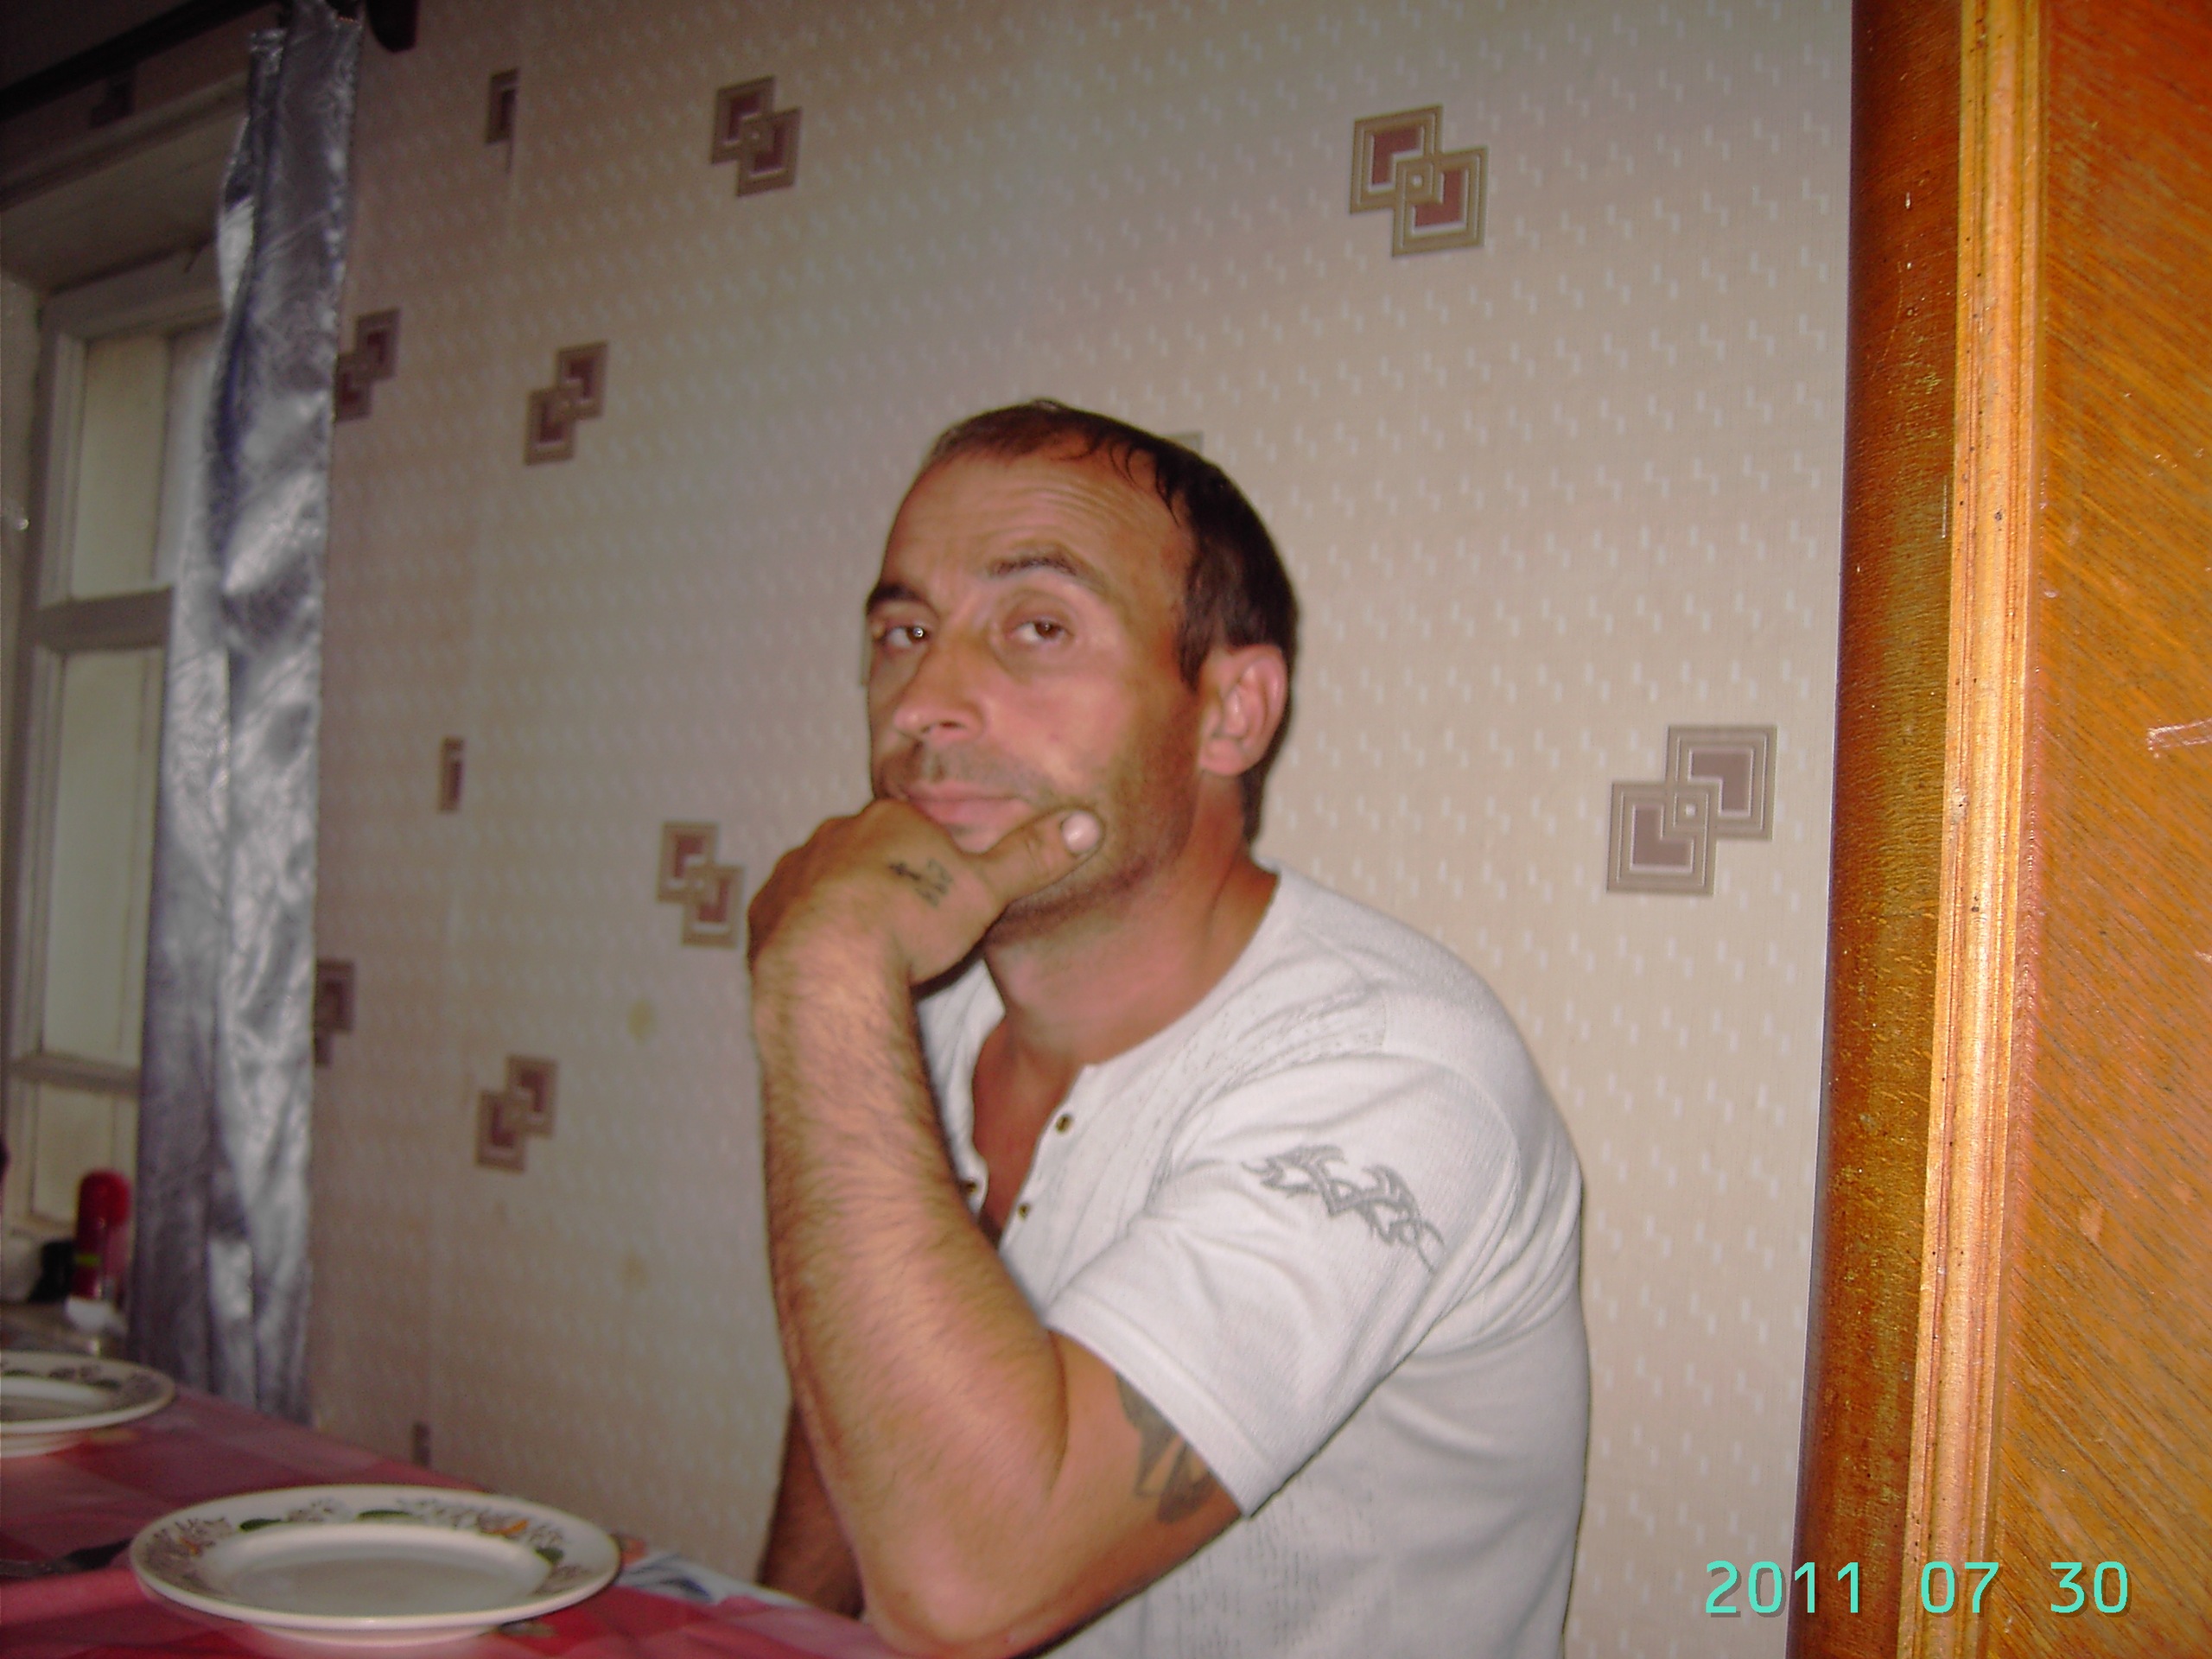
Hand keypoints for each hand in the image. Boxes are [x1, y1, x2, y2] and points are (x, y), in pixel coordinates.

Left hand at [747, 799, 1102, 985]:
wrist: (830, 967)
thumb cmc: (912, 924)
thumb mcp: (987, 890)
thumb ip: (1032, 857)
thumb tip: (1088, 822)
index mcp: (889, 821)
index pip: (913, 831)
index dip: (930, 865)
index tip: (940, 899)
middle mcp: (834, 835)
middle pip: (866, 852)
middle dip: (885, 882)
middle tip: (907, 928)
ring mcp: (793, 872)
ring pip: (823, 881)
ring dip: (842, 906)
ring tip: (867, 950)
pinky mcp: (764, 914)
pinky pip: (787, 916)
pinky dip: (805, 934)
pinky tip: (826, 962)